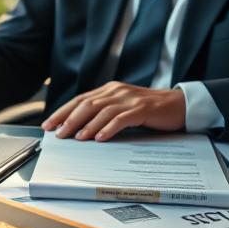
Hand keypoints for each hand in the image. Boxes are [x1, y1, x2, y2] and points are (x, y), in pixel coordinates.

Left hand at [41, 83, 184, 141]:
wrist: (179, 105)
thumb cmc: (149, 110)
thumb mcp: (123, 107)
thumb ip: (104, 112)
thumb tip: (79, 128)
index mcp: (109, 89)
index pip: (80, 99)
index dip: (63, 112)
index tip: (49, 124)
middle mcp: (117, 91)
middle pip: (87, 104)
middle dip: (69, 119)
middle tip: (58, 133)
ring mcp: (130, 99)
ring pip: (102, 111)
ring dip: (87, 125)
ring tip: (76, 138)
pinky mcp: (143, 109)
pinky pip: (122, 119)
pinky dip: (109, 128)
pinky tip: (100, 138)